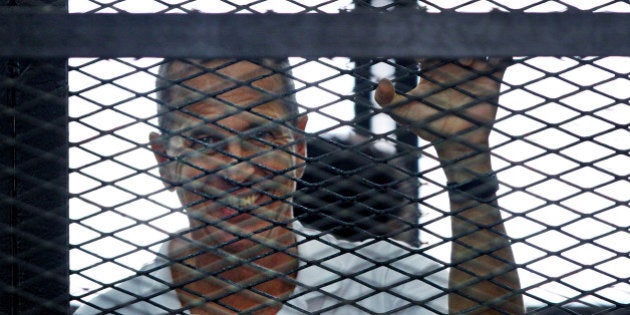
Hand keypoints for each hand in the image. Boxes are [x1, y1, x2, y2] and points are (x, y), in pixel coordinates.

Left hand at [375, 58, 509, 157]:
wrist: (455, 145)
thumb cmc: (428, 128)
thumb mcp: (403, 113)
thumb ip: (387, 100)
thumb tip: (380, 82)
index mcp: (433, 71)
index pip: (433, 49)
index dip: (431, 45)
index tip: (427, 52)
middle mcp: (454, 69)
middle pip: (457, 46)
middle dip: (455, 45)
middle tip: (452, 56)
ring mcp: (473, 74)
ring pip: (477, 52)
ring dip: (475, 52)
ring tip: (468, 63)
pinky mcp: (491, 82)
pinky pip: (500, 63)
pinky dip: (502, 55)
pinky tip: (497, 56)